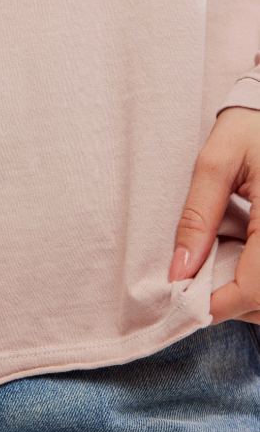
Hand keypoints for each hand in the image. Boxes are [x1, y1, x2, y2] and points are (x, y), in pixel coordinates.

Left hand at [169, 105, 259, 322]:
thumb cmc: (251, 127)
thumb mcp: (215, 164)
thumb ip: (197, 217)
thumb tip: (179, 271)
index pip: (256, 286)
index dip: (221, 304)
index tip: (185, 302)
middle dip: (233, 302)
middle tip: (195, 285)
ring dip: (248, 295)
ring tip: (215, 269)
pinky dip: (258, 279)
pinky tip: (237, 259)